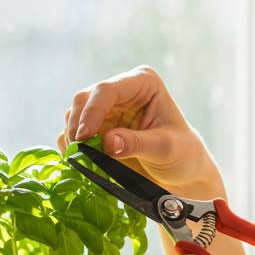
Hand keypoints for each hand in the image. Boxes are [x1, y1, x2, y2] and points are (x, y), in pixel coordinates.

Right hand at [59, 65, 223, 193]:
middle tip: (78, 154)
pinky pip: (72, 134)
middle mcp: (120, 91)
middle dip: (77, 126)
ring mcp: (106, 109)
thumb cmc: (182, 153)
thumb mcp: (166, 149)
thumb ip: (137, 143)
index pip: (107, 89)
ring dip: (73, 139)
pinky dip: (72, 149)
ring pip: (74, 116)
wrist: (181, 172)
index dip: (92, 111)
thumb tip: (107, 142)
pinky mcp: (96, 128)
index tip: (84, 137)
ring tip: (84, 162)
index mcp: (142, 82)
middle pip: (84, 99)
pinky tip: (83, 164)